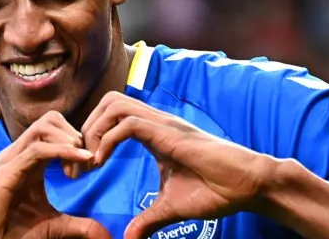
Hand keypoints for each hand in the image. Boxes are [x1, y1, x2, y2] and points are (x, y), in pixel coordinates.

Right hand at [0, 110, 110, 238]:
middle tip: (88, 162)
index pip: (54, 129)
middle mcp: (18, 153)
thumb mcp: (50, 227)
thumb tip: (103, 233)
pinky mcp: (7, 171)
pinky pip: (38, 148)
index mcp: (27, 160)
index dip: (77, 141)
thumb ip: (76, 225)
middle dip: (75, 134)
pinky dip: (62, 151)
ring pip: (44, 126)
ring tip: (84, 162)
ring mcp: (11, 159)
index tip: (91, 165)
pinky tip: (79, 163)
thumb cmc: (7, 233)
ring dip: (70, 140)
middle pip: (50, 119)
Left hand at [81, 91, 275, 238]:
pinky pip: (129, 124)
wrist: (249, 186)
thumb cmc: (217, 190)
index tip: (83, 168)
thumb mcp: (171, 207)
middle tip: (79, 163)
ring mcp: (163, 124)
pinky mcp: (170, 132)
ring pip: (115, 104)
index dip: (92, 137)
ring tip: (90, 161)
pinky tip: (102, 162)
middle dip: (86, 128)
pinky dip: (108, 140)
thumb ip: (148, 219)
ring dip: (94, 130)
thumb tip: (130, 238)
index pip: (112, 116)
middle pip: (108, 103)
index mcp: (154, 133)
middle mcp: (156, 121)